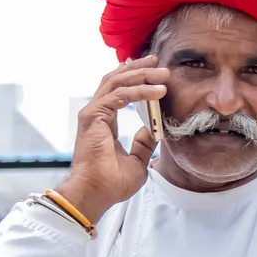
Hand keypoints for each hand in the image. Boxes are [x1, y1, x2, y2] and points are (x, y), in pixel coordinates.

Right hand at [56, 56, 167, 223]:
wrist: (96, 193)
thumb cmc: (111, 183)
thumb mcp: (137, 161)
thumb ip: (143, 144)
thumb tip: (152, 130)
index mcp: (104, 121)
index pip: (119, 91)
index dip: (136, 79)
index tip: (155, 73)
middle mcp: (96, 113)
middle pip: (117, 80)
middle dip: (140, 69)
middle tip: (160, 63)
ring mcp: (93, 113)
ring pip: (118, 82)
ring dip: (142, 75)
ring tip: (162, 73)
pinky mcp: (94, 116)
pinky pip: (120, 95)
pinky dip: (140, 91)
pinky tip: (157, 91)